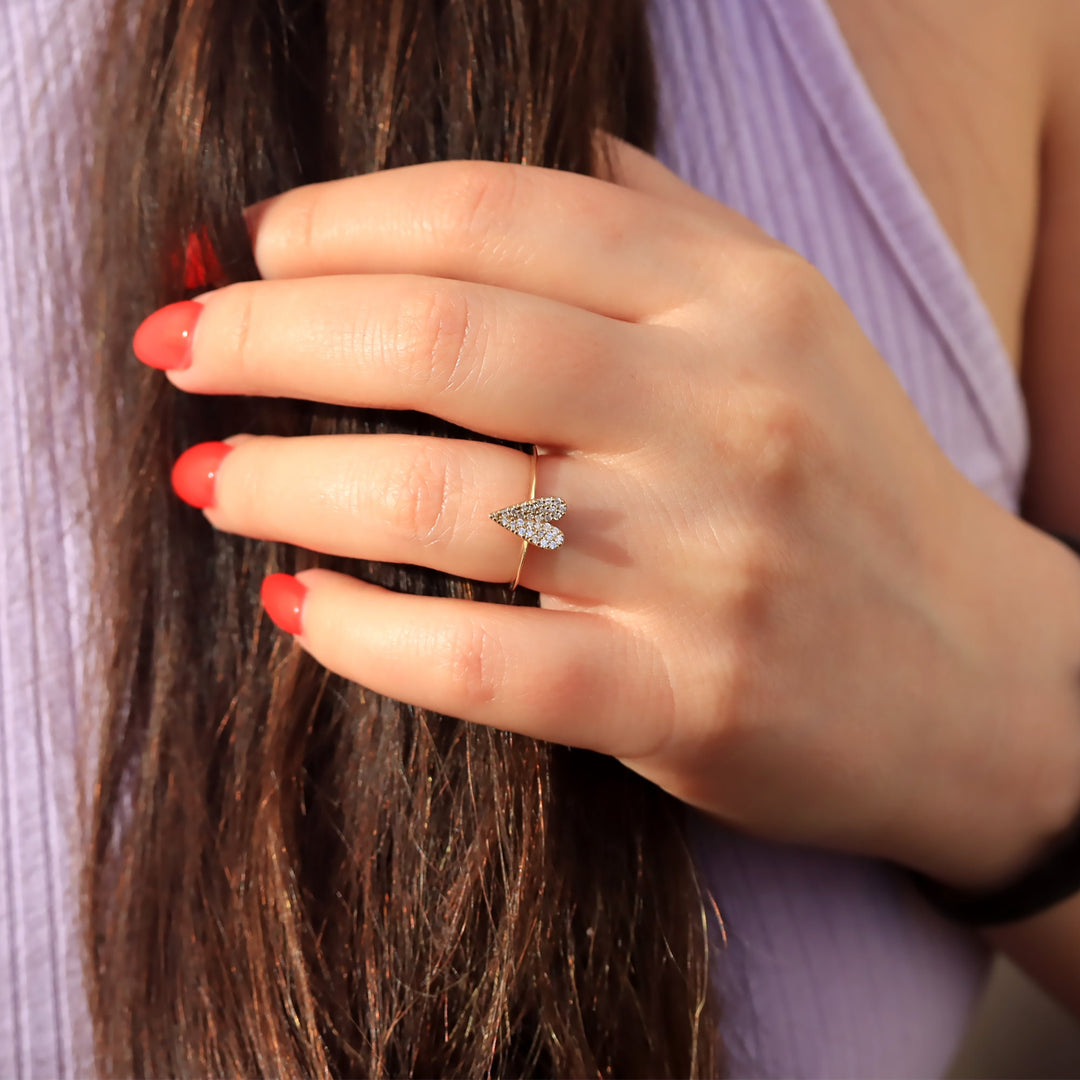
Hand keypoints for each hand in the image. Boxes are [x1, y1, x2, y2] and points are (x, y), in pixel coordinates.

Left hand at [135, 136, 1079, 889]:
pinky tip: (298, 611)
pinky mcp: (684, 702)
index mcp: (740, 298)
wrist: (976, 679)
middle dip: (272, 332)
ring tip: (211, 477)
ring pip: (437, 495)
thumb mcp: (785, 326)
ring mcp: (707, 563)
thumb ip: (650, 232)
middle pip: (444, 334)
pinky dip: (360, 635)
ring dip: (283, 479)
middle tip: (183, 350)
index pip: (497, 212)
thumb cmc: (850, 494)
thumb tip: (469, 189)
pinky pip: (479, 663)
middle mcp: (725, 411)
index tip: (256, 254)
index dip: (341, 221)